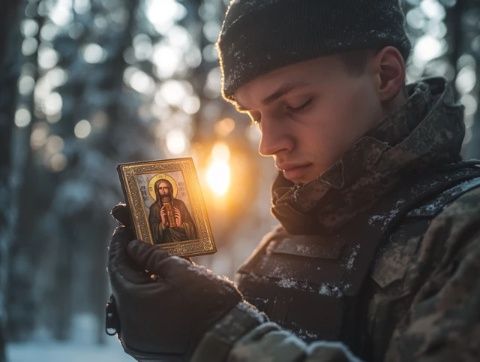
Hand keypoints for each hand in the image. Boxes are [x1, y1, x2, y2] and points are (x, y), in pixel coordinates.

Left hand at [108, 204, 242, 359]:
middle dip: (131, 262)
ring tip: (152, 261)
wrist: (228, 339)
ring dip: (140, 281)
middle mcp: (129, 326)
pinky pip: (142, 317)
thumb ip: (152, 256)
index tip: (123, 230)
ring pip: (133, 302)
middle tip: (139, 241)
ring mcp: (138, 340)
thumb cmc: (207, 304)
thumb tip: (134, 246)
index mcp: (132, 304)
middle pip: (123, 285)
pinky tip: (160, 283)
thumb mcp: (180, 270)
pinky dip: (148, 299)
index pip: (116, 267)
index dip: (118, 245)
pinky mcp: (150, 347)